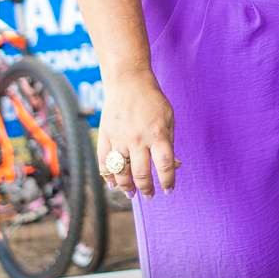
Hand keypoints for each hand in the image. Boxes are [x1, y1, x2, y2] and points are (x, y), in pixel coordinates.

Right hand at [97, 70, 178, 197]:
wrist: (128, 82)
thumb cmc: (152, 100)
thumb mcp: (169, 118)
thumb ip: (170, 142)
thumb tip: (174, 165)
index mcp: (158, 134)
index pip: (165, 165)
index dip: (168, 181)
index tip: (169, 190)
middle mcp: (138, 139)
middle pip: (141, 173)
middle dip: (146, 189)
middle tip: (149, 195)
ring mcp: (119, 139)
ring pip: (121, 172)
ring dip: (126, 187)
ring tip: (131, 194)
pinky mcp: (105, 136)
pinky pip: (104, 162)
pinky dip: (108, 176)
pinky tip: (113, 184)